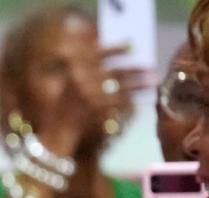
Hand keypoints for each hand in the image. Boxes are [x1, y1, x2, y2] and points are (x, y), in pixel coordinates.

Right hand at [32, 46, 150, 155]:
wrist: (54, 140)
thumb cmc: (60, 116)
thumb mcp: (65, 89)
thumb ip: (79, 72)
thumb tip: (100, 53)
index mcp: (72, 70)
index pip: (97, 54)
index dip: (116, 49)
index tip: (132, 45)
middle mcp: (81, 78)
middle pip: (113, 69)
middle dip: (134, 68)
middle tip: (150, 66)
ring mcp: (90, 92)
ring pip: (121, 84)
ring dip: (139, 82)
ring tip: (153, 80)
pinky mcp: (98, 108)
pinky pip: (121, 101)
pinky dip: (133, 99)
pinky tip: (143, 99)